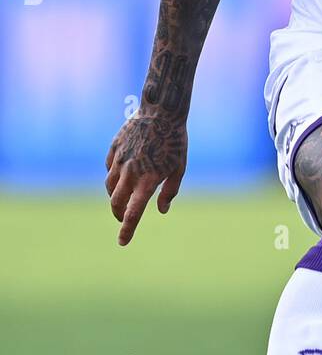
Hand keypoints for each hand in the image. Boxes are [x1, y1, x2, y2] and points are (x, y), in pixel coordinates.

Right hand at [105, 108, 187, 245]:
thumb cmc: (175, 142)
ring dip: (115, 196)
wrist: (161, 112)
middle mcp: (130, 172)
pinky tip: (123, 174)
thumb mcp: (179, 168)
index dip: (127, 230)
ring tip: (123, 197)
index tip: (122, 242)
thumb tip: (161, 211)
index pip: (133, 213)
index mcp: (148, 180)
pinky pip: (109, 168)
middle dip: (118, 214)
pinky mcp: (114, 148)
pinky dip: (114, 176)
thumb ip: (169, 191)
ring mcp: (120, 159)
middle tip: (124, 218)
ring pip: (110, 186)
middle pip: (116, 203)